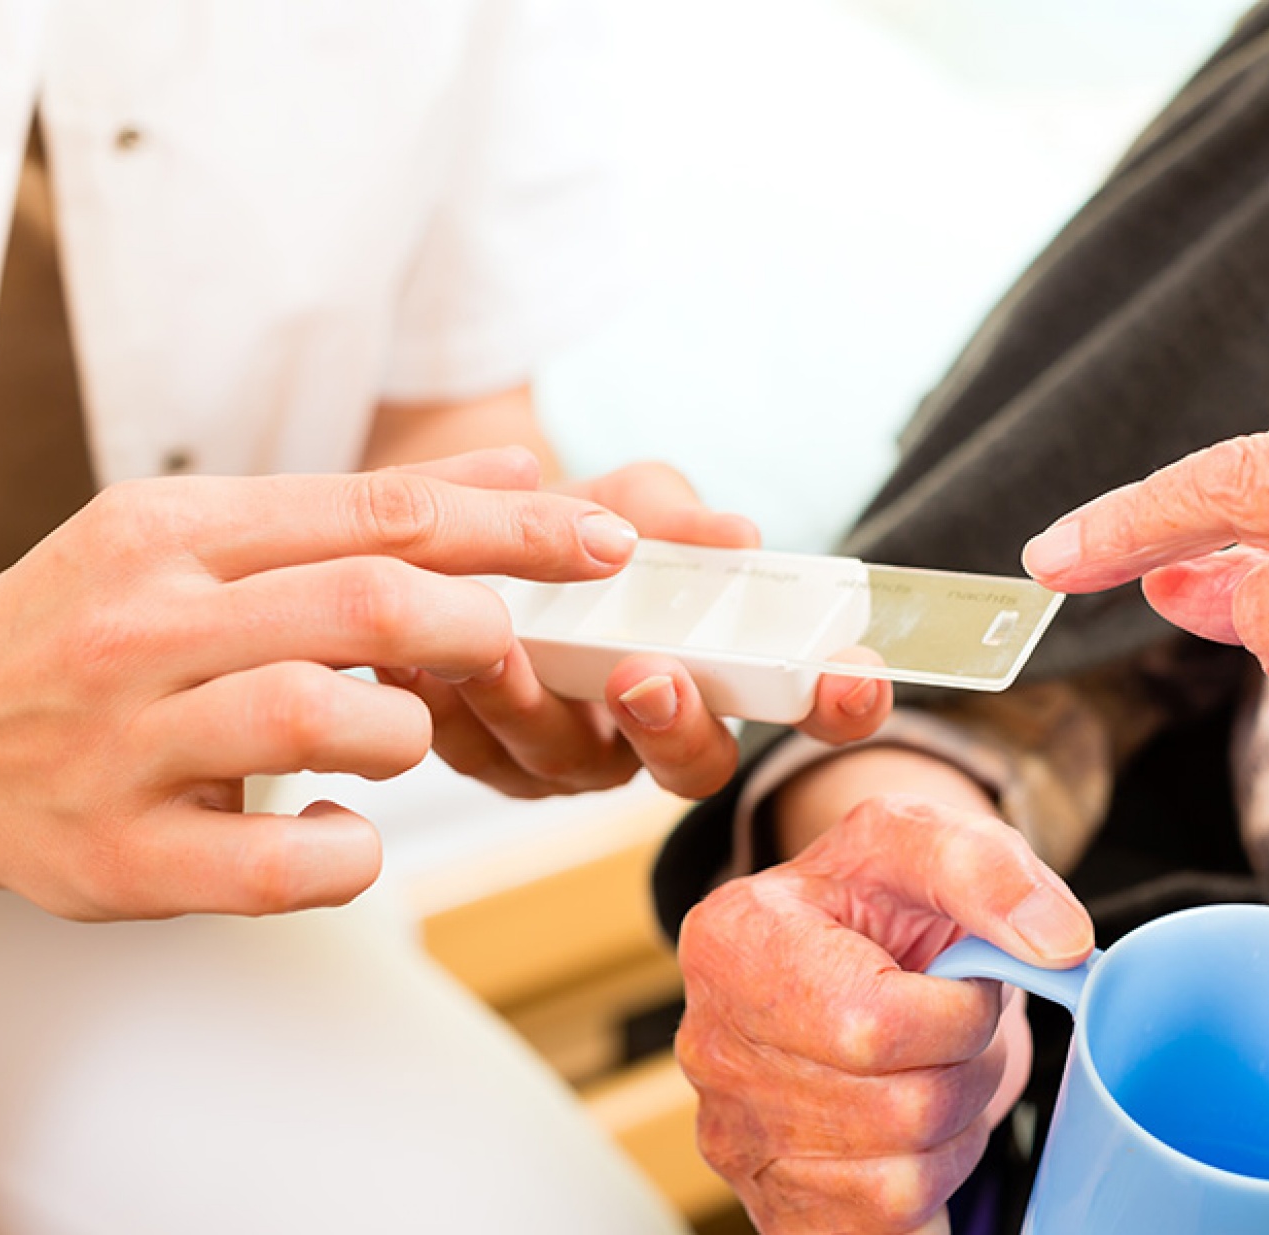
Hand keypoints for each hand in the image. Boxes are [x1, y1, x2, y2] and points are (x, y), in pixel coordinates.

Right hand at [0, 448, 637, 919]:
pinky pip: (286, 865)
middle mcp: (149, 625)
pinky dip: (350, 852)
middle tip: (507, 649)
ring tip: (395, 736)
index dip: (515, 526)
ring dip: (409, 736)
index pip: (381, 512)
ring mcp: (131, 745)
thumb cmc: (84, 627)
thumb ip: (353, 511)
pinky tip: (343, 830)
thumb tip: (512, 470)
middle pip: (374, 607)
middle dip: (481, 629)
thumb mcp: (196, 535)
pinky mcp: (123, 860)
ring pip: (333, 720)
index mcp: (174, 531)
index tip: (608, 538)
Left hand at [384, 460, 892, 799]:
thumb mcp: (625, 501)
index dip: (843, 704)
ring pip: (564, 762)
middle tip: (647, 674)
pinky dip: (445, 703)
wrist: (459, 526)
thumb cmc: (572, 520)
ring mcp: (571, 756)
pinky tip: (417, 656)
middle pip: (690, 764)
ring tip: (502, 648)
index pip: (809, 706)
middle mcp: (656, 732)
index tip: (851, 675)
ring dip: (533, 707)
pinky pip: (470, 750)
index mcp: (722, 672)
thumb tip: (734, 536)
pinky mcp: (486, 759)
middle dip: (672, 726)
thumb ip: (673, 516)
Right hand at [676, 795, 1090, 1233]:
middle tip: (953, 1026)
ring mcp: (735, 1137)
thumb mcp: (926, 839)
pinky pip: (886, 1228)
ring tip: (929, 1065)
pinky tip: (907, 1124)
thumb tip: (1059, 942)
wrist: (848, 946)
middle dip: (965, 1067)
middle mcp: (713, 1045)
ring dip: (952, 1126)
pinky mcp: (771, 1206)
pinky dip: (926, 1180)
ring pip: (901, 1179)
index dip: (956, 1014)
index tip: (962, 978)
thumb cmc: (880, 898)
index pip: (873, 1025)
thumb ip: (990, 868)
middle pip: (898, 1108)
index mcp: (735, 940)